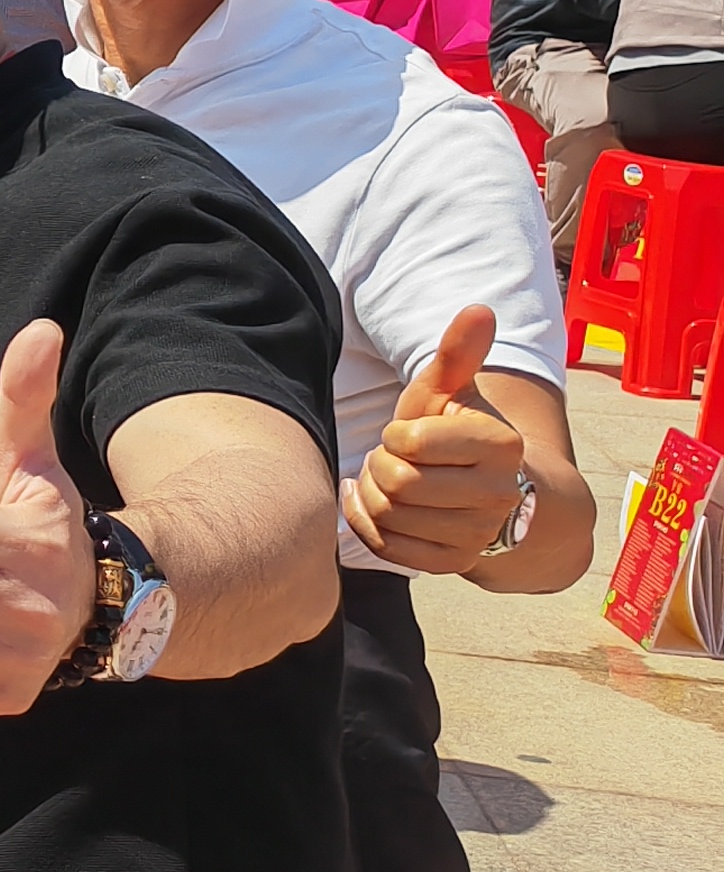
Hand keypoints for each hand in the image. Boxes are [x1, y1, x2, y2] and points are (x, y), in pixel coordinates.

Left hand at [349, 305, 524, 572]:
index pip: (409, 442)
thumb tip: (479, 308)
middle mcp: (500, 495)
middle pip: (396, 482)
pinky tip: (380, 505)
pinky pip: (387, 545)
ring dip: (373, 493)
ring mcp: (480, 534)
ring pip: (388, 514)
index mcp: (501, 446)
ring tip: (392, 479)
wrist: (484, 489)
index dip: (396, 433)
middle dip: (381, 464)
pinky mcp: (454, 563)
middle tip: (394, 458)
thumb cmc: (454, 431)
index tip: (409, 432)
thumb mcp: (451, 391)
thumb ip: (459, 353)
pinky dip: (369, 524)